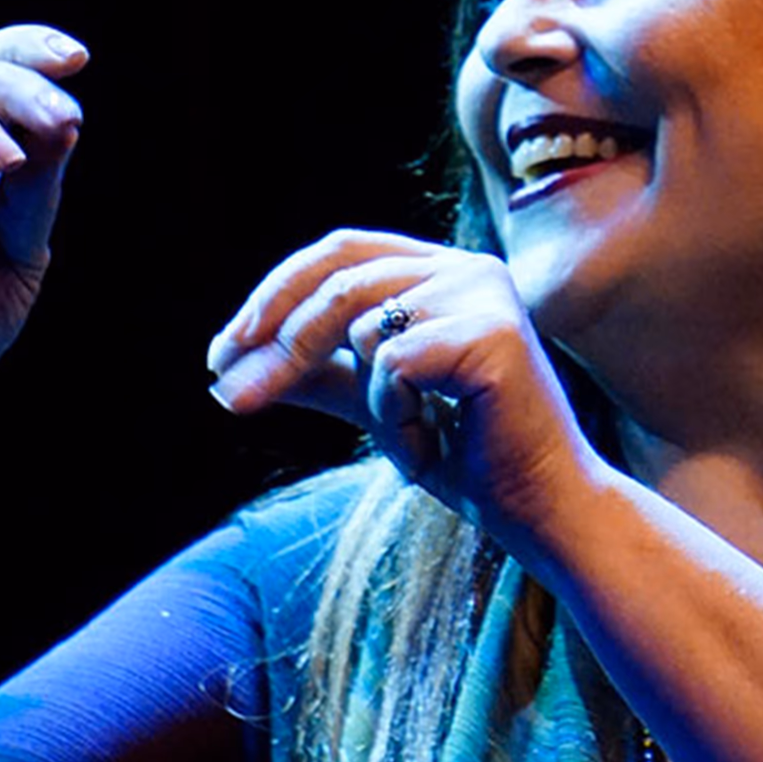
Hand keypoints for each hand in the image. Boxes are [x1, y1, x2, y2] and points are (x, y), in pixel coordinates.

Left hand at [206, 230, 600, 530]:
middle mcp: (467, 266)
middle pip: (339, 278)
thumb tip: (231, 365)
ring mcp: (484, 294)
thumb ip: (317, 374)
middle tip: (228, 396)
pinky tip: (434, 449)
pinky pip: (395, 366)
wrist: (540, 510)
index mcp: (442, 269)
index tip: (222, 352)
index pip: (340, 251)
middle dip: (275, 339)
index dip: (273, 294)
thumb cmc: (466, 457)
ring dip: (369, 403)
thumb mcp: (373, 406)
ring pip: (364, 326)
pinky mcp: (493, 334)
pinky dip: (397, 420)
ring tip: (412, 441)